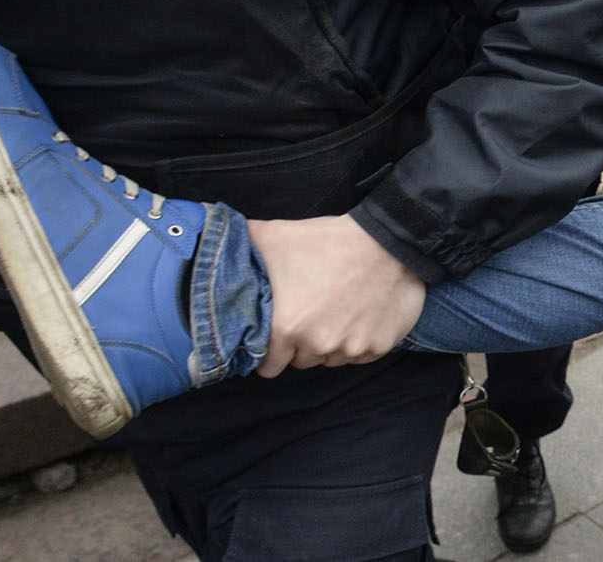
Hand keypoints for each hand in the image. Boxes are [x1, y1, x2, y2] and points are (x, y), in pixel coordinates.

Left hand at [247, 214, 425, 377]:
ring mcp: (352, 348)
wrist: (388, 241)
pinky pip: (360, 355)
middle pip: (303, 361)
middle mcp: (318, 344)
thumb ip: (243, 245)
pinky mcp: (379, 346)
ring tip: (336, 314)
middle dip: (302, 345)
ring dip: (330, 344)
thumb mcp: (277, 236)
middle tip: (311, 317)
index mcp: (288, 327)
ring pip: (332, 359)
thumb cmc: (329, 240)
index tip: (279, 340)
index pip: (270, 365)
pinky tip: (359, 317)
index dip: (271, 353)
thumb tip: (213, 244)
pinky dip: (358, 342)